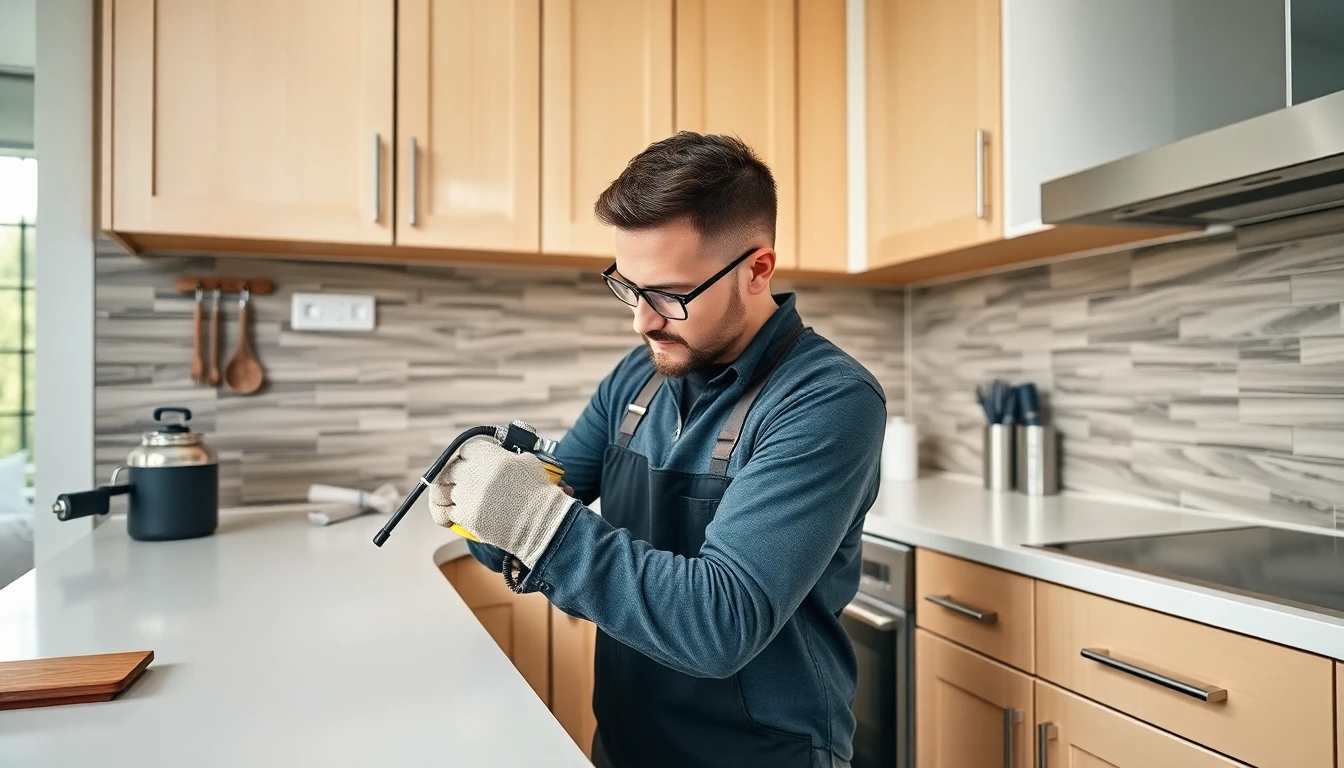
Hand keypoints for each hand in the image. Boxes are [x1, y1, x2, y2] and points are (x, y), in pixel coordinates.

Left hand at [427, 437, 574, 568]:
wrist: (540, 520)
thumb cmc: (537, 491)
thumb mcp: (526, 462)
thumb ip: (509, 457)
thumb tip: (506, 458)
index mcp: (485, 454)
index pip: (465, 450)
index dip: (467, 457)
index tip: (469, 463)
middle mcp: (471, 471)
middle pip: (449, 470)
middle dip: (453, 476)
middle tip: (459, 483)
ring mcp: (465, 494)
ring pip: (443, 492)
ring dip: (447, 495)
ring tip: (452, 499)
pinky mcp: (464, 516)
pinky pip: (445, 513)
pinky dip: (447, 515)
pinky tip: (452, 517)